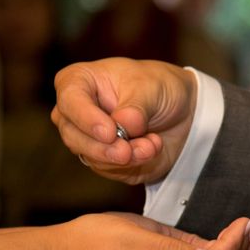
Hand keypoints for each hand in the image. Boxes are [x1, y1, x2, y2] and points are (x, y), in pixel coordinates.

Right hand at [51, 58, 195, 183]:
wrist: (180, 112)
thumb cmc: (157, 87)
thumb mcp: (152, 87)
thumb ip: (135, 108)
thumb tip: (122, 125)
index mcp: (79, 80)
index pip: (69, 99)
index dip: (86, 118)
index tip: (110, 132)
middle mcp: (76, 111)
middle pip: (72, 135)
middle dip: (103, 148)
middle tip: (128, 152)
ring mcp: (86, 137)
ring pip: (90, 156)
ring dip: (124, 157)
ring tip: (152, 146)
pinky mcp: (101, 159)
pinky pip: (108, 169)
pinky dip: (131, 163)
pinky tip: (150, 149)